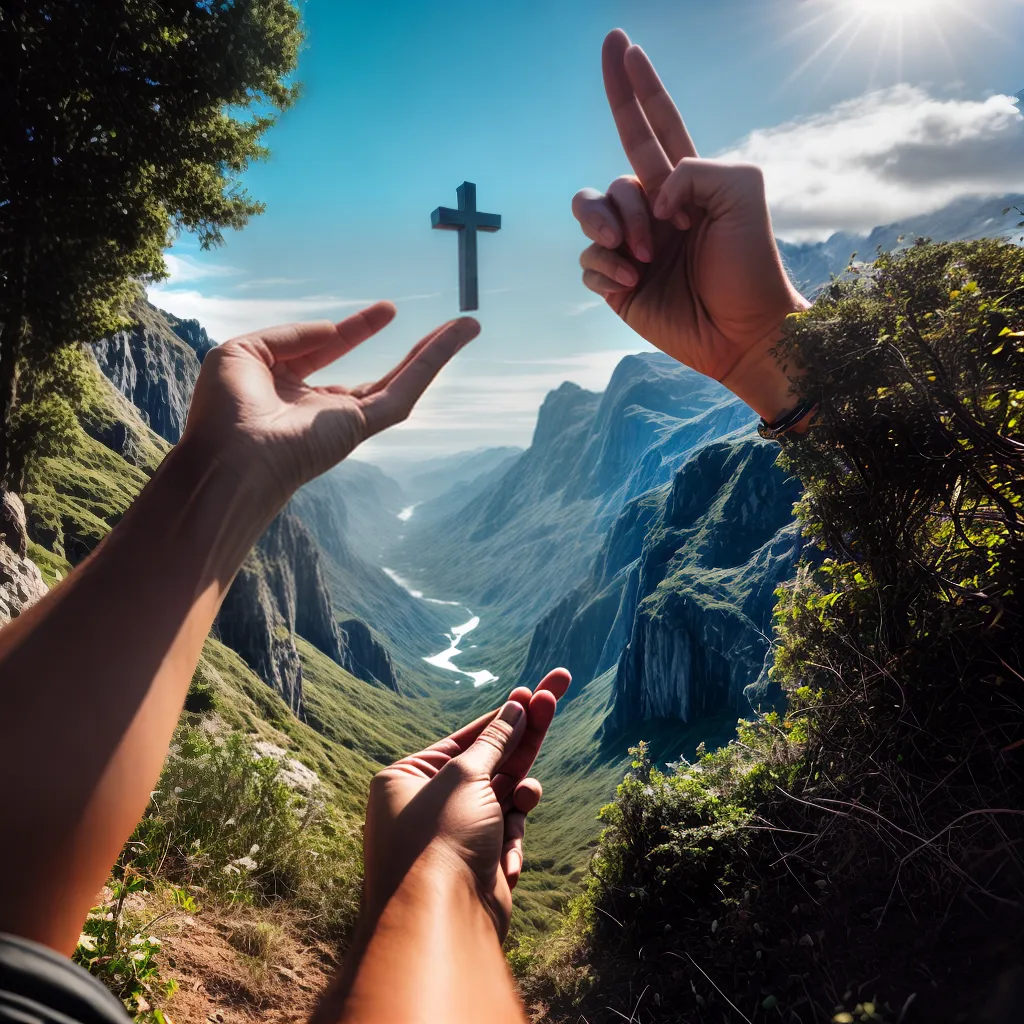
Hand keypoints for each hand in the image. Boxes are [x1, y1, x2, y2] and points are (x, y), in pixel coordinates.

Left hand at [182, 302, 478, 511]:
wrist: (229, 458)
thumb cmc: (223, 413)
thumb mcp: (245, 352)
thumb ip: (291, 335)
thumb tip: (333, 330)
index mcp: (289, 390)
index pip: (329, 353)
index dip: (355, 331)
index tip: (387, 311)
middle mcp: (322, 409)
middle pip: (379, 375)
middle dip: (413, 350)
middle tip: (448, 326)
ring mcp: (346, 420)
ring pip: (403, 381)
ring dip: (437, 352)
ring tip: (469, 326)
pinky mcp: (362, 426)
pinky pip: (406, 388)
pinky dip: (433, 361)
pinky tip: (455, 337)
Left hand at [363, 669, 571, 939]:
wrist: (441, 923)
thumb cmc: (440, 840)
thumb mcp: (466, 776)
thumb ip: (495, 741)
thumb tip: (515, 706)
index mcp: (408, 779)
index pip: (466, 738)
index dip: (504, 715)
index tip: (534, 691)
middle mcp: (427, 804)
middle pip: (490, 760)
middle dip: (525, 736)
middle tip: (557, 691)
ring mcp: (455, 836)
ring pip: (505, 799)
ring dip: (518, 800)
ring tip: (521, 802)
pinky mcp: (478, 864)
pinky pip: (507, 835)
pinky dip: (511, 844)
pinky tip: (506, 864)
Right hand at [572, 30, 809, 421]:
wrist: (744, 333)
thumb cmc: (751, 265)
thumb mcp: (744, 191)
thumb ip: (695, 166)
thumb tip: (651, 198)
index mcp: (685, 183)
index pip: (654, 124)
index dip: (636, 86)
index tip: (619, 43)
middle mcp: (653, 211)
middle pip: (612, 179)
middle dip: (623, 204)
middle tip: (654, 236)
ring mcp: (632, 248)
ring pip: (588, 216)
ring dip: (608, 233)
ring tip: (638, 261)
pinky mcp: (617, 286)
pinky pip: (585, 261)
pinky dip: (603, 270)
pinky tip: (631, 285)